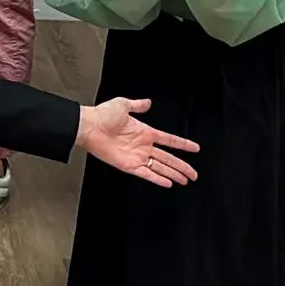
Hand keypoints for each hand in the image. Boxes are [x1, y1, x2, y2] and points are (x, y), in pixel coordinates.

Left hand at [76, 97, 199, 187]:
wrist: (89, 126)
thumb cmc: (102, 114)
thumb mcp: (123, 105)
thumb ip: (138, 105)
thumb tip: (148, 102)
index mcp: (144, 131)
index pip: (169, 139)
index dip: (182, 144)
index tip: (195, 148)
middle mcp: (143, 145)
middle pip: (168, 158)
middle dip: (182, 166)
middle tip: (194, 174)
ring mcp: (137, 156)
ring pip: (161, 168)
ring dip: (174, 174)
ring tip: (186, 180)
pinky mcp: (129, 165)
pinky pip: (147, 174)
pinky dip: (158, 179)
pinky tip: (169, 183)